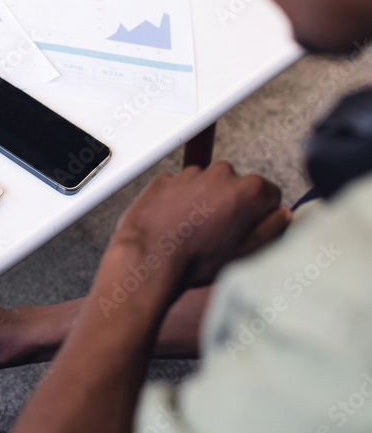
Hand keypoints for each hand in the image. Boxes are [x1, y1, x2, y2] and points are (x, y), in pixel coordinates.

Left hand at [111, 162, 290, 289]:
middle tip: (219, 233)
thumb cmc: (196, 259)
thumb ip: (272, 229)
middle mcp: (221, 173)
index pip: (270, 195)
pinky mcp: (166, 178)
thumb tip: (282, 216)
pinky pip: (180, 187)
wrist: (149, 256)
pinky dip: (179, 200)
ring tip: (194, 231)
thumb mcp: (246, 252)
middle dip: (232, 205)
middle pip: (237, 187)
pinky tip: (174, 223)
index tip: (250, 228)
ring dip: (205, 202)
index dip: (261, 214)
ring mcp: (190, 173)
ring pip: (207, 186)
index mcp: (249, 189)